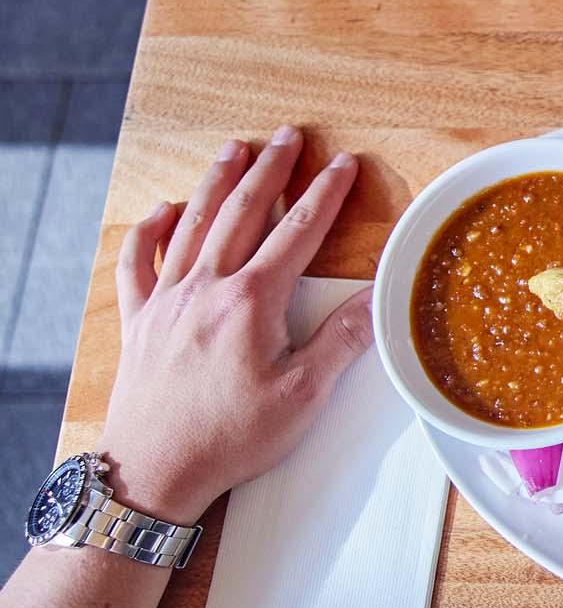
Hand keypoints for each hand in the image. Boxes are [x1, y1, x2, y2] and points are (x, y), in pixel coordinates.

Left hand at [94, 129, 373, 523]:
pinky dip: (149, 230)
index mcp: (252, 301)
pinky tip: (162, 211)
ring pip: (193, 223)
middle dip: (270, 169)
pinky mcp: (140, 321)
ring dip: (217, 182)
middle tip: (287, 136)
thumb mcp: (303, 395)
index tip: (342, 165)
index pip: (298, 231)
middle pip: (242, 211)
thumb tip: (379, 299)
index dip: (325, 193)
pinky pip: (137, 262)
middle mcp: (206, 288)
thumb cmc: (228, 438)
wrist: (153, 470)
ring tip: (233, 149)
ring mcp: (167, 300)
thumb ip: (341, 340)